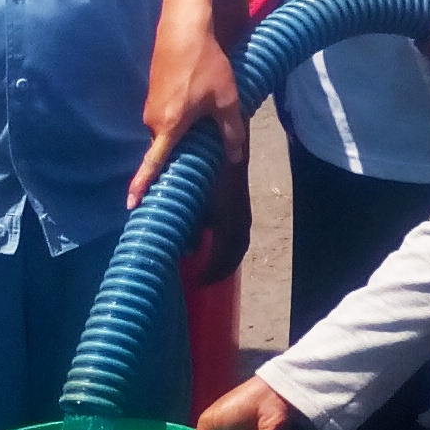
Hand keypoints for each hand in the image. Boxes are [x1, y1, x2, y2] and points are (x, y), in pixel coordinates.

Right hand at [134, 10, 244, 205]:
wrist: (184, 29)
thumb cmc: (206, 65)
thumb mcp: (226, 100)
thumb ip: (231, 133)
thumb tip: (234, 158)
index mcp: (169, 126)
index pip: (153, 162)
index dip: (142, 184)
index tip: (131, 203)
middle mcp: (153, 119)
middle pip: (167, 146)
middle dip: (182, 148)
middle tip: (205, 140)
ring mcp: (150, 105)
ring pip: (167, 129)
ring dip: (183, 128)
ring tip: (205, 109)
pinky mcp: (152, 93)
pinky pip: (165, 115)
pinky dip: (179, 115)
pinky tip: (196, 98)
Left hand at [187, 162, 251, 287]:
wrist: (228, 148)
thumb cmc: (206, 173)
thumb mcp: (192, 200)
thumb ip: (188, 225)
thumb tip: (185, 249)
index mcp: (229, 222)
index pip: (224, 256)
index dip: (212, 272)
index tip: (198, 282)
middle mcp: (240, 221)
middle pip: (235, 254)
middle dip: (221, 270)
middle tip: (205, 281)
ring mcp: (244, 214)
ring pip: (239, 245)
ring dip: (228, 260)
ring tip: (213, 270)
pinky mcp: (242, 208)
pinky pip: (239, 236)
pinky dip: (230, 248)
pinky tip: (218, 248)